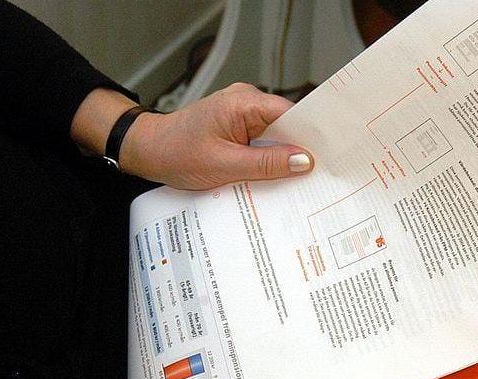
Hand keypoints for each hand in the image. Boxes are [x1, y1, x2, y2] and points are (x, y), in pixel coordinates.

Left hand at [72, 84, 313, 189]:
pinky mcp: (238, 126)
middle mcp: (246, 101)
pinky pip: (263, 141)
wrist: (148, 151)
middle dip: (299, 150)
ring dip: (283, 157)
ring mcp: (242, 113)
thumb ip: (267, 164)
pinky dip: (269, 158)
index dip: (311, 136)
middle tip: (318, 175)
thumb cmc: (178, 154)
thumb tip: (304, 161)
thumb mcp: (225, 165)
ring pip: (276, 136)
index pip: (291, 115)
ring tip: (299, 179)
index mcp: (244, 102)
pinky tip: (276, 175)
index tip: (329, 157)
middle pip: (287, 125)